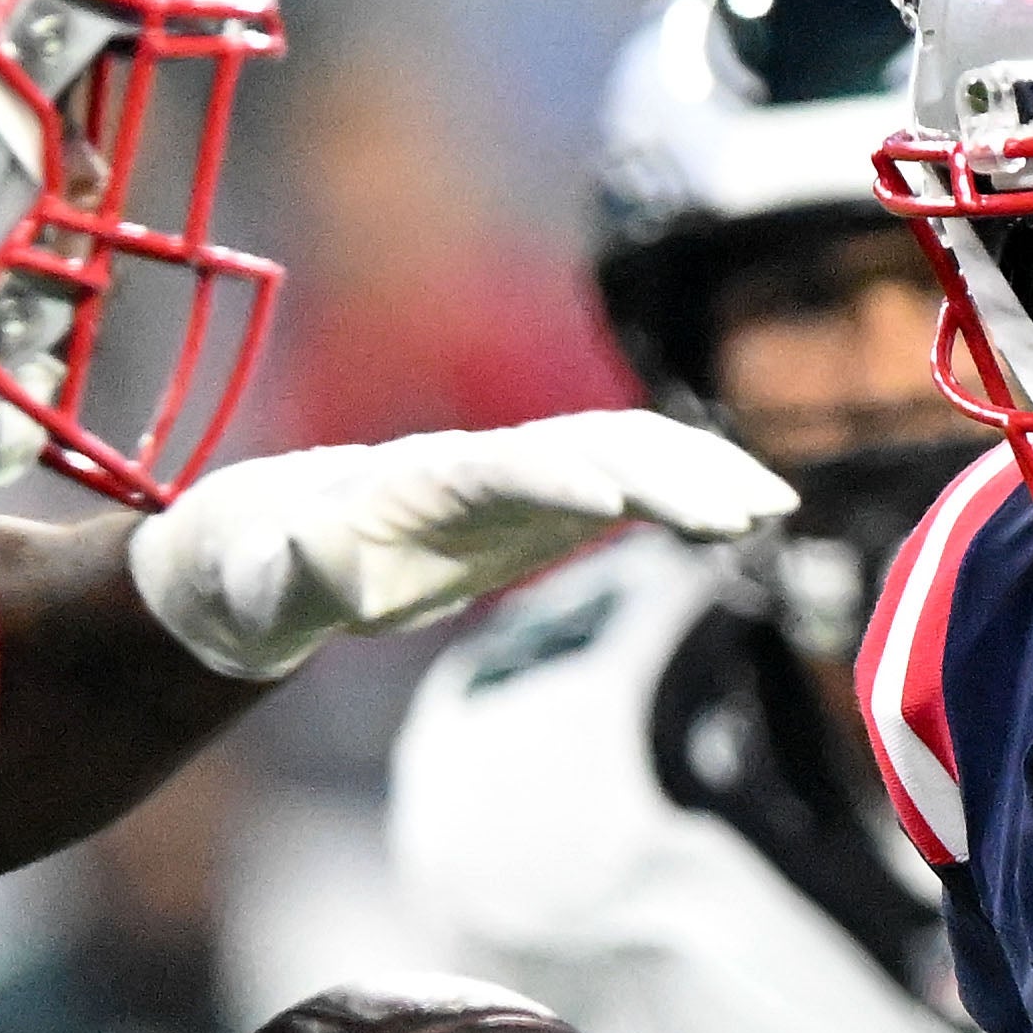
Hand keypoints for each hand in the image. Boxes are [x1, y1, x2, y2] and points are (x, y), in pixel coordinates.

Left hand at [127, 410, 796, 679]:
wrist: (282, 541)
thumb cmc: (270, 568)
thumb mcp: (267, 584)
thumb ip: (290, 571)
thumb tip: (299, 551)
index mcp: (416, 481)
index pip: (497, 469)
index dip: (552, 478)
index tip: (610, 499)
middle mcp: (481, 463)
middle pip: (584, 448)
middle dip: (658, 472)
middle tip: (735, 511)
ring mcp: (521, 478)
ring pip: (622, 452)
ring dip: (694, 473)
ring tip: (765, 507)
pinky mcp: (546, 506)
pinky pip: (632, 482)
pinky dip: (692, 489)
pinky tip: (752, 512)